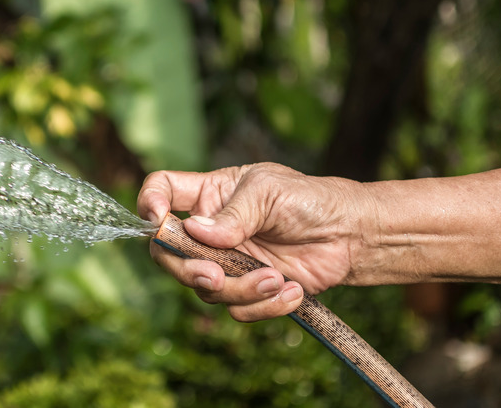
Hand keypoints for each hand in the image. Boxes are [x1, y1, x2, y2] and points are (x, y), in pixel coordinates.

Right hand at [137, 163, 369, 321]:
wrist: (350, 235)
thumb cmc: (309, 200)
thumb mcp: (269, 192)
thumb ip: (233, 215)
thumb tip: (197, 233)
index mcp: (210, 195)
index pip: (162, 192)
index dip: (149, 204)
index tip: (158, 219)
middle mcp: (210, 231)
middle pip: (170, 254)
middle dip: (188, 270)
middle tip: (215, 277)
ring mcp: (227, 262)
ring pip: (206, 288)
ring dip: (240, 290)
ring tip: (276, 279)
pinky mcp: (248, 289)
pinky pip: (236, 309)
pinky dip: (263, 306)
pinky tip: (292, 291)